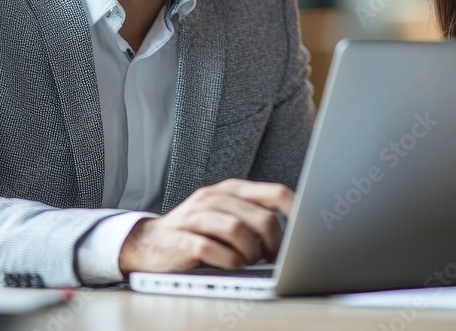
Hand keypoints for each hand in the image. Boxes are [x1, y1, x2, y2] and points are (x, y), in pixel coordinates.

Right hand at [119, 179, 291, 273]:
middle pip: (260, 217)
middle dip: (273, 242)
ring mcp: (195, 217)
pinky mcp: (181, 239)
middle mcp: (214, 198)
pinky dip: (228, 261)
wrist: (148, 242)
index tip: (307, 227)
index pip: (273, 192)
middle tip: (270, 256)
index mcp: (230, 190)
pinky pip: (213, 250)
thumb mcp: (225, 214)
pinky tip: (230, 264)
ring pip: (238, 231)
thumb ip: (253, 216)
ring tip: (247, 260)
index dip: (295, 210)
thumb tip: (293, 232)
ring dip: (250, 252)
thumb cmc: (197, 230)